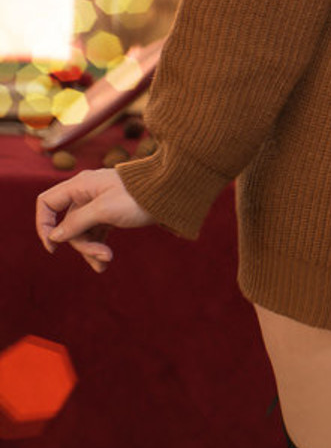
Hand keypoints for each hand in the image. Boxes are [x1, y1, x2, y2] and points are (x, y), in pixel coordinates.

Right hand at [36, 167, 155, 272]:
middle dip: (82, 244)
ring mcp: (98, 204)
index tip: (53, 247)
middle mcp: (86, 193)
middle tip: (103, 255)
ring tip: (107, 261)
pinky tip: (105, 262)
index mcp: (80, 185)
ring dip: (92, 249)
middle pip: (68, 224)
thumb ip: (77, 222)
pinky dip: (99, 247)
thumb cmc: (137, 196)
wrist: (169, 193)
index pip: (47, 202)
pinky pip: (96, 233)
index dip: (43, 224)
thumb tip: (55, 236)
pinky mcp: (109, 213)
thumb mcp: (104, 210)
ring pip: (82, 232)